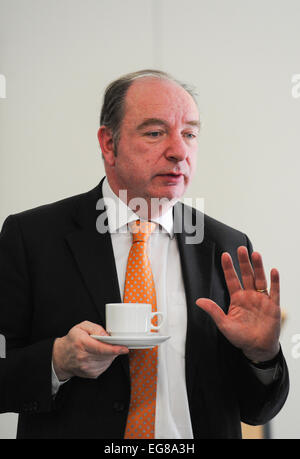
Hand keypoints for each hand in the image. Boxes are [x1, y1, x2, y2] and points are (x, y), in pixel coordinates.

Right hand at [52, 321, 128, 380]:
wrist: (61, 356)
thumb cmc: (72, 340)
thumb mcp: (81, 327)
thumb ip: (96, 328)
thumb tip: (107, 336)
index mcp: (82, 344)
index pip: (101, 349)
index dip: (115, 349)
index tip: (124, 348)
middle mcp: (84, 357)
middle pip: (107, 355)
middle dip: (113, 349)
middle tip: (111, 343)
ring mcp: (87, 368)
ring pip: (108, 362)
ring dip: (109, 355)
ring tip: (101, 349)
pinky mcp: (91, 374)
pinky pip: (105, 367)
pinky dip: (106, 361)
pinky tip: (99, 356)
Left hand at [196, 246, 280, 362]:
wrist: (257, 348)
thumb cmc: (241, 337)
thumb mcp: (224, 324)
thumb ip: (213, 311)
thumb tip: (199, 301)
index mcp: (237, 299)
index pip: (231, 279)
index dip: (228, 267)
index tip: (224, 255)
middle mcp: (249, 296)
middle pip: (246, 275)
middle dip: (243, 262)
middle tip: (240, 249)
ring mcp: (262, 299)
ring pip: (260, 279)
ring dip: (258, 267)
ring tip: (255, 254)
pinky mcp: (273, 306)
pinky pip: (275, 291)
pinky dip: (274, 281)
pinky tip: (273, 271)